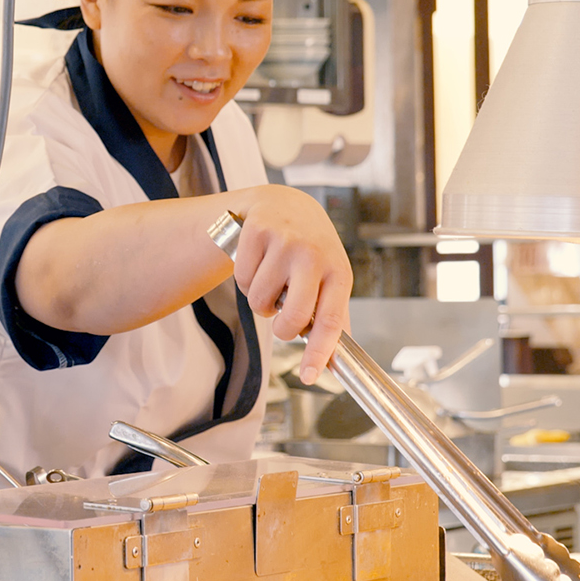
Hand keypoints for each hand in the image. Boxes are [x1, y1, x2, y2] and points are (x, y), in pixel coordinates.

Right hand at [233, 186, 352, 383]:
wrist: (286, 204)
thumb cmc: (310, 249)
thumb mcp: (330, 276)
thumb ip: (333, 317)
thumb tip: (334, 363)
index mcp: (338, 271)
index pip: (330, 321)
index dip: (319, 352)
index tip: (310, 376)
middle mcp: (314, 255)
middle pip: (292, 317)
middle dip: (280, 329)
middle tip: (280, 319)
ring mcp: (285, 242)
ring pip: (259, 301)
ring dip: (260, 301)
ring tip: (271, 280)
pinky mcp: (257, 231)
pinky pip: (242, 279)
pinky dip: (245, 281)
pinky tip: (257, 264)